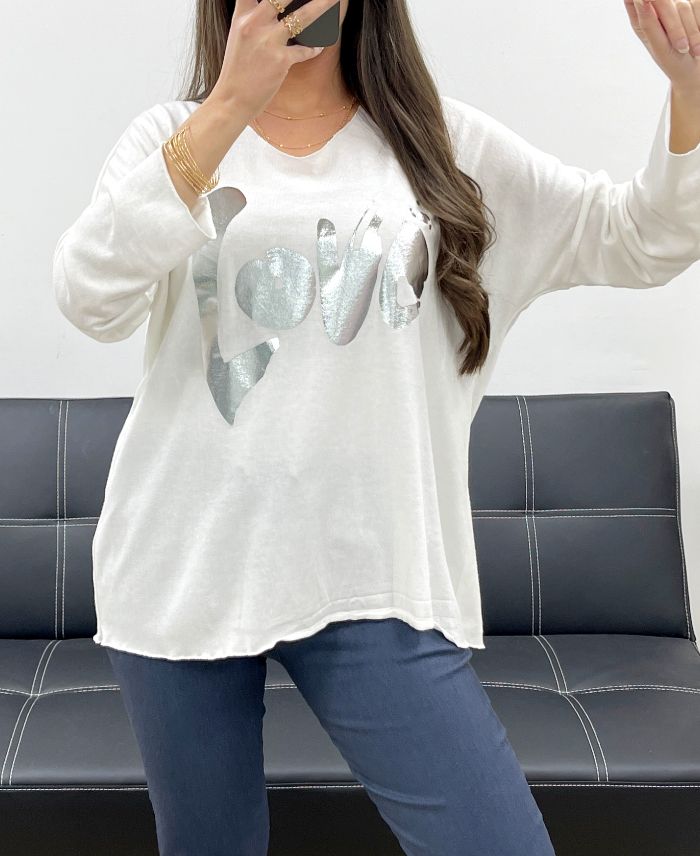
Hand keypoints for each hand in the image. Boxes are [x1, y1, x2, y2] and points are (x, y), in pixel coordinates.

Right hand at [210, 0, 338, 116]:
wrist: (232, 100)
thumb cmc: (237, 70)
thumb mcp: (238, 37)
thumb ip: (254, 19)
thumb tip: (277, 12)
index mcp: (242, 17)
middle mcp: (254, 25)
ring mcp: (268, 42)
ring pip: (301, 18)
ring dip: (320, 7)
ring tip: (334, 1)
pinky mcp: (280, 61)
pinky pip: (305, 50)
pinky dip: (313, 48)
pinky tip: (318, 46)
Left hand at [625, 0, 699, 99]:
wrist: (696, 67)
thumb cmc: (674, 60)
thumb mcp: (658, 46)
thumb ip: (648, 22)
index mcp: (640, 19)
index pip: (632, 0)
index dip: (639, 1)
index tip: (644, 3)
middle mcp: (657, 7)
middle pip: (662, 2)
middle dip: (674, 28)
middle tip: (682, 48)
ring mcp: (677, 3)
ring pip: (683, 5)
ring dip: (691, 31)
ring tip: (694, 51)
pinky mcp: (694, 3)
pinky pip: (698, 5)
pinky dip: (699, 26)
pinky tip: (698, 43)